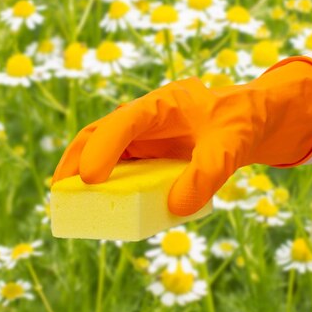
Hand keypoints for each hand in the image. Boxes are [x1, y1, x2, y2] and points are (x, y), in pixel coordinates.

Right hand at [52, 57, 311, 215]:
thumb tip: (173, 207)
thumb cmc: (240, 124)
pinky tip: (100, 205)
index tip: (91, 178)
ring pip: (104, 149)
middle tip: (60, 190)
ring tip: (65, 200)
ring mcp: (145, 136)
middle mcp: (146, 118)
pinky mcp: (149, 154)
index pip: (125, 120)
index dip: (104, 146)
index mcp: (163, 103)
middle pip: (100, 132)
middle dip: (77, 157)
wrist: (251, 122)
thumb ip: (207, 174)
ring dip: (83, 172)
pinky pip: (121, 168)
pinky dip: (107, 184)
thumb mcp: (232, 147)